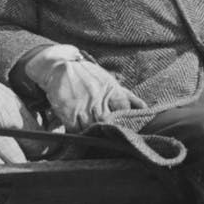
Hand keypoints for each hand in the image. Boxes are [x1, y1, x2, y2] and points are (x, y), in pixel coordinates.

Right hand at [25, 47, 145, 130]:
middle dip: (110, 129)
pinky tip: (81, 133)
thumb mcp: (108, 81)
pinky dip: (79, 134)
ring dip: (94, 133)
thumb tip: (144, 108)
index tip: (125, 126)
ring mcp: (82, 105)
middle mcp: (97, 97)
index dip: (125, 119)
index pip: (124, 109)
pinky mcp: (67, 111)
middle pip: (108, 122)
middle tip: (110, 135)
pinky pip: (76, 130)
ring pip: (92, 128)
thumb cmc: (88, 74)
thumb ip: (127, 95)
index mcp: (110, 88)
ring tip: (96, 136)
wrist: (59, 66)